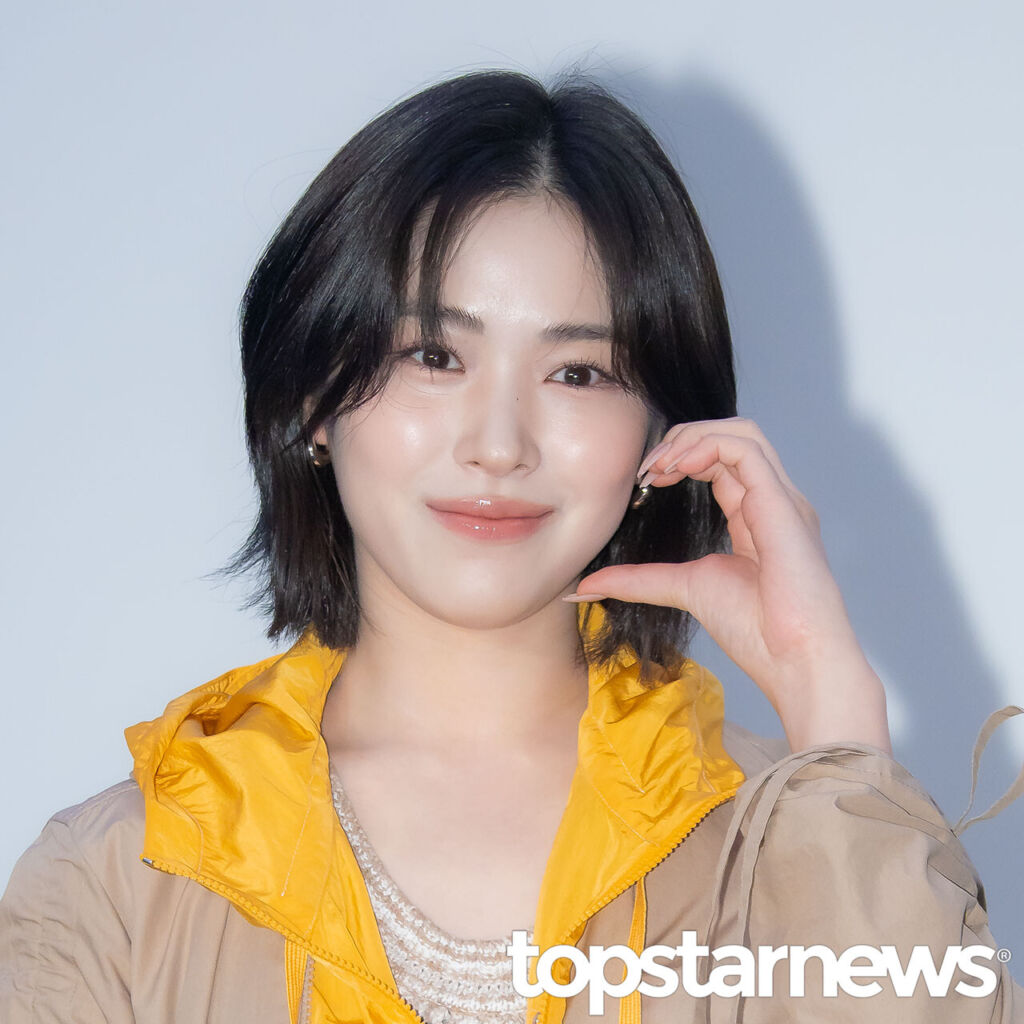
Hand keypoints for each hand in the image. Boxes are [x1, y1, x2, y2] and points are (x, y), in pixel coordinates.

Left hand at [567, 417, 890, 753]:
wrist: (794, 660)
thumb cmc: (756, 631)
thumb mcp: (682, 589)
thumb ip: (636, 580)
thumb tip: (582, 587)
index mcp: (754, 513)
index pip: (719, 459)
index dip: (678, 457)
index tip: (645, 480)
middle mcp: (773, 499)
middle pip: (730, 435)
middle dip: (681, 440)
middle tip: (647, 470)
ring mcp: (782, 499)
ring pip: (741, 432)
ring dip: (692, 438)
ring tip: (661, 466)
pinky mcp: (783, 504)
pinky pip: (746, 450)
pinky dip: (706, 446)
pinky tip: (678, 468)